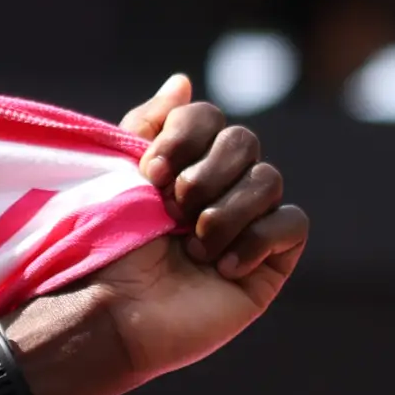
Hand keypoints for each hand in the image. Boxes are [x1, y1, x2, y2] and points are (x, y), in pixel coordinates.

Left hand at [17, 74, 308, 394]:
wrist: (109, 311)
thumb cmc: (102, 248)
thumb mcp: (115, 173)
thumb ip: (148, 125)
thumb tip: (182, 82)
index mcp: (179, 166)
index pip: (208, 117)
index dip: (184, 137)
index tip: (149, 173)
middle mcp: (216, 191)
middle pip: (244, 141)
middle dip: (205, 174)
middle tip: (171, 210)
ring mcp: (244, 226)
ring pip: (270, 179)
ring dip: (224, 211)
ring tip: (193, 246)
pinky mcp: (267, 263)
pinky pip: (292, 223)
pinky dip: (256, 239)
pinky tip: (220, 268)